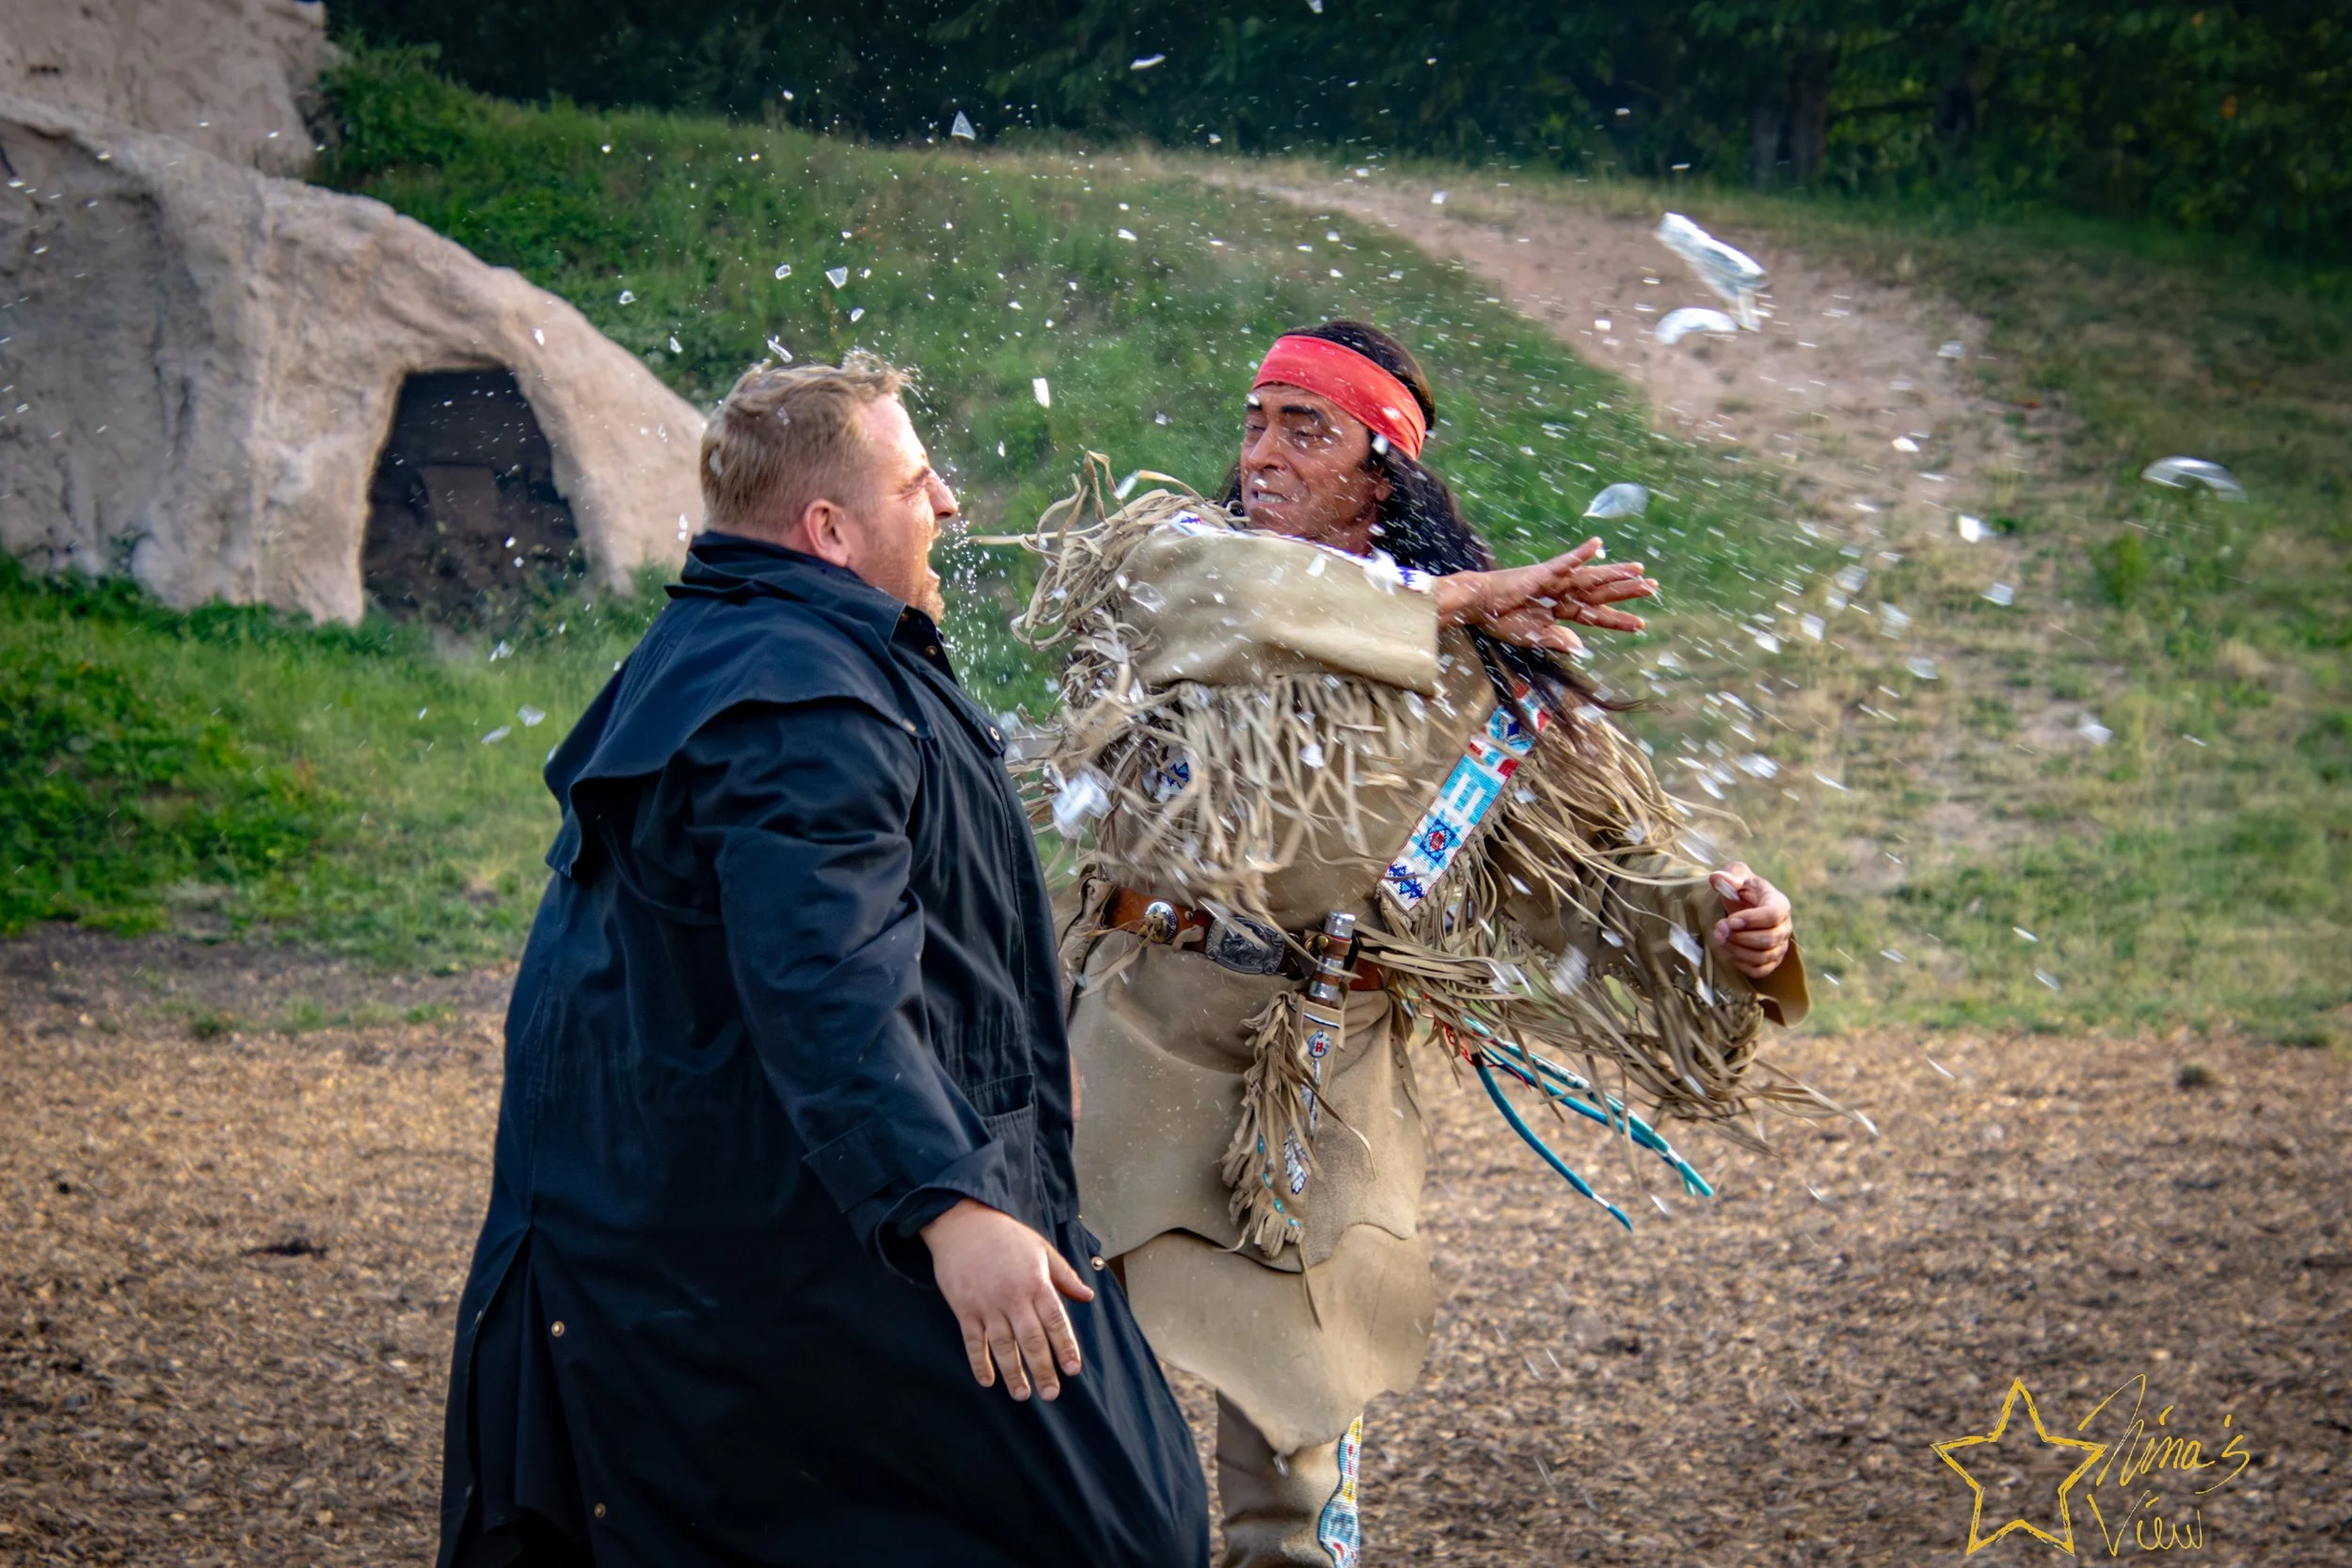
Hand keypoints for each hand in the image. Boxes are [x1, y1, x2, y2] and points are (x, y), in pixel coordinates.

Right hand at [921, 1198, 1093, 1401]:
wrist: (962, 1222)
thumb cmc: (1006, 1236)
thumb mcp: (1041, 1249)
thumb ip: (1064, 1276)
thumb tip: (1087, 1297)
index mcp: (1036, 1282)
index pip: (1055, 1321)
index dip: (1065, 1346)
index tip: (1072, 1370)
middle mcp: (1013, 1297)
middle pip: (1031, 1340)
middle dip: (1043, 1369)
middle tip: (1051, 1394)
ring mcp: (987, 1305)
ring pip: (1003, 1346)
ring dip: (1014, 1373)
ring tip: (1023, 1395)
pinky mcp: (964, 1309)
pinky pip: (973, 1342)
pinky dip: (980, 1363)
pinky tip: (988, 1381)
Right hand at [1429, 537, 1658, 654]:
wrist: (1478, 606)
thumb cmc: (1501, 620)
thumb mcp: (1532, 637)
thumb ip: (1557, 640)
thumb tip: (1581, 648)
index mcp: (1561, 610)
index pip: (1595, 614)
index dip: (1617, 619)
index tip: (1640, 624)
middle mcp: (1563, 593)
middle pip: (1601, 592)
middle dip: (1627, 591)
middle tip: (1653, 587)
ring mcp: (1555, 581)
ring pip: (1591, 577)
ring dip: (1615, 573)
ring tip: (1640, 571)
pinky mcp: (1542, 572)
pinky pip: (1565, 562)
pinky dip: (1581, 554)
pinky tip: (1598, 545)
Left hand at [1708, 862, 1792, 979]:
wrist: (1745, 904)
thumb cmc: (1742, 888)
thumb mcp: (1736, 875)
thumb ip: (1729, 875)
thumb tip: (1717, 878)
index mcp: (1779, 903)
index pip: (1773, 915)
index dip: (1751, 920)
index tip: (1729, 921)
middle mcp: (1784, 926)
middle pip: (1768, 939)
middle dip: (1740, 937)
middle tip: (1718, 930)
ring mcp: (1780, 945)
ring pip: (1764, 956)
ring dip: (1738, 951)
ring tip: (1719, 939)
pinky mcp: (1772, 960)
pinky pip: (1761, 970)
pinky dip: (1744, 965)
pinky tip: (1729, 954)